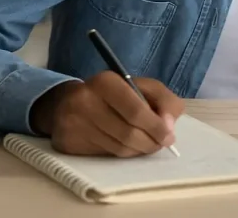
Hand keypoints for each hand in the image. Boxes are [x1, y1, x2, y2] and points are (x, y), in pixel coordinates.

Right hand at [30, 71, 184, 156]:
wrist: (67, 103)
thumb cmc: (114, 94)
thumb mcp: (142, 87)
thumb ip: (164, 101)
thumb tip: (169, 128)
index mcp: (106, 82)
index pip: (136, 110)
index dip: (156, 127)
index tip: (169, 136)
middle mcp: (86, 101)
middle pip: (128, 133)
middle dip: (151, 142)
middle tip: (161, 144)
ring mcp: (74, 123)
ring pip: (118, 148)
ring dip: (139, 150)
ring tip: (146, 144)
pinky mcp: (68, 143)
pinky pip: (105, 155)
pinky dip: (123, 154)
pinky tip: (126, 146)